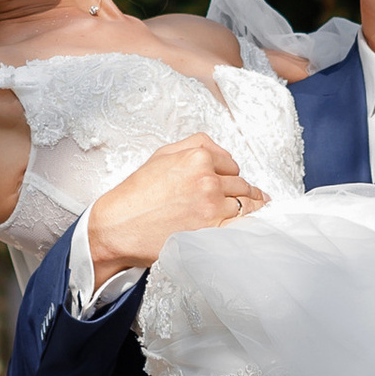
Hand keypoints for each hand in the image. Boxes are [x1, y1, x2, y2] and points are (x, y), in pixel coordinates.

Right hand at [86, 134, 268, 275]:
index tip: (228, 181)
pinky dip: (248, 223)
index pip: (231, 164)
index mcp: (197, 158)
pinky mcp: (212, 230)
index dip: (229, 173)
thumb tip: (223, 152)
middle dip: (241, 190)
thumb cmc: (136, 193)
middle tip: (246, 196)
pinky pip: (242, 224)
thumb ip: (196, 144)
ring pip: (246, 203)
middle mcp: (208, 180)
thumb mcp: (162, 155)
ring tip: (255, 207)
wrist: (119, 226)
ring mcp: (212, 207)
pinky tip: (251, 223)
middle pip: (241, 184)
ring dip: (250, 206)